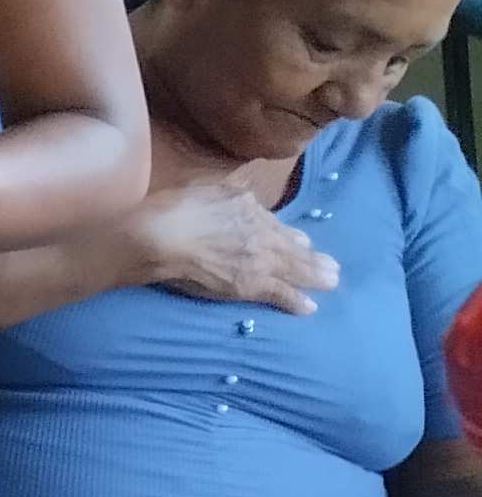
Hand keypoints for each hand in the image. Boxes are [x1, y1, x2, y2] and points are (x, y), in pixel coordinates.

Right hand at [131, 177, 339, 313]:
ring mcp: (262, 260)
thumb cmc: (176, 208)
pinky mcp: (253, 284)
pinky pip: (282, 294)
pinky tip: (310, 307)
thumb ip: (230, 194)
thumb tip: (243, 196)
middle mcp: (264, 233)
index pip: (279, 226)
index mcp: (252, 209)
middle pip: (296, 249)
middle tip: (332, 268)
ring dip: (316, 277)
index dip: (293, 237)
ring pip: (297, 270)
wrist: (163, 236)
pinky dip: (297, 301)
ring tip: (331, 282)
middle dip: (315, 259)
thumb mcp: (208, 188)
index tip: (304, 243)